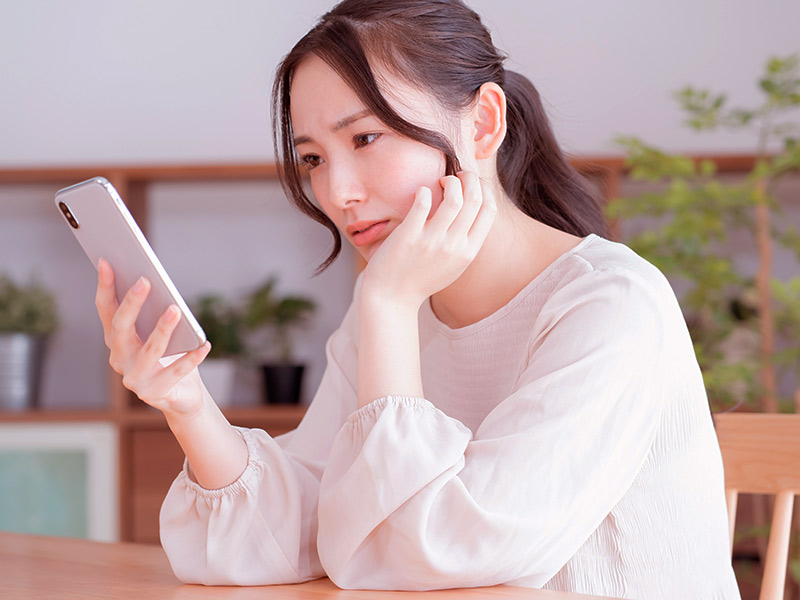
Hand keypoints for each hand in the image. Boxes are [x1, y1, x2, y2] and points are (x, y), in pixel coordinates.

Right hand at [95, 258, 211, 418]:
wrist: (180, 397)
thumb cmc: (169, 357)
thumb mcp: (157, 333)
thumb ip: (153, 312)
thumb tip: (154, 280)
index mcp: (117, 340)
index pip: (106, 311)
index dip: (105, 287)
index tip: (107, 262)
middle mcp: (120, 359)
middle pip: (122, 327)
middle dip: (132, 302)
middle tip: (145, 280)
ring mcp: (136, 378)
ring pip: (150, 350)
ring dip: (162, 329)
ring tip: (176, 309)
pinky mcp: (156, 392)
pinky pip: (177, 371)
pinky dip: (192, 357)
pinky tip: (204, 344)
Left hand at [361, 170, 496, 307]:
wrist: (392, 298)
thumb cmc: (422, 278)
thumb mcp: (453, 265)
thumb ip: (466, 242)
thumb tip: (473, 210)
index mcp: (468, 251)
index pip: (489, 209)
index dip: (482, 189)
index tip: (470, 184)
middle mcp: (454, 246)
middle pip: (475, 198)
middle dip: (468, 178)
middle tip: (455, 176)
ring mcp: (432, 241)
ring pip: (454, 197)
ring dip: (449, 181)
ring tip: (439, 182)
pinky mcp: (409, 237)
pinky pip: (422, 203)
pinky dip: (424, 191)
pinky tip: (420, 192)